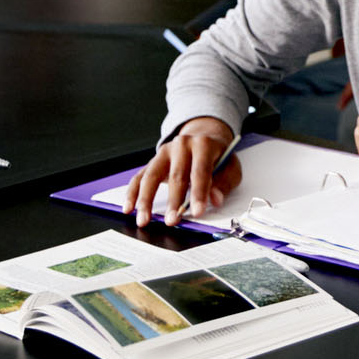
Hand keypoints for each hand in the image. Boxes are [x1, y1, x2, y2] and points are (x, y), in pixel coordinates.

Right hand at [121, 117, 239, 226]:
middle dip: (174, 201)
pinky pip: (138, 177)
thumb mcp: (230, 167)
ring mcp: (163, 153)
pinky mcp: (152, 162)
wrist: (204, 138)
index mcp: (203, 144)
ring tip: (144, 220)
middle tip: (173, 220)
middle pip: (176, 175)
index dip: (199, 192)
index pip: (200, 170)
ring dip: (146, 200)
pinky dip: (132, 193)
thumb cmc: (218, 157)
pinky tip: (128, 208)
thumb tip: (215, 199)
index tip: (198, 211)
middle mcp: (181, 145)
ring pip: (151, 176)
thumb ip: (224, 182)